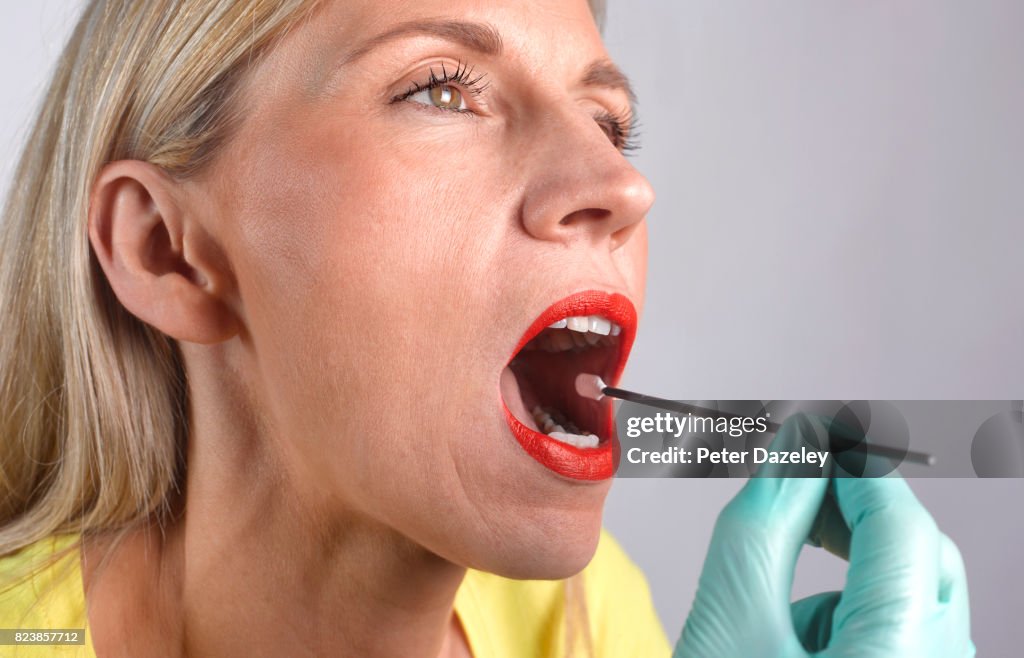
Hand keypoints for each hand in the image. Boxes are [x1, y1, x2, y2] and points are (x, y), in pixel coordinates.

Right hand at [673, 414, 974, 657]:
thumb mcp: (729, 621)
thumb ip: (763, 523)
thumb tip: (794, 447)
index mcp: (900, 655)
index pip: (899, 525)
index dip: (853, 466)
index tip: (813, 435)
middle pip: (923, 557)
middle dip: (856, 513)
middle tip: (794, 490)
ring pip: (915, 595)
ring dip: (852, 566)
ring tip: (778, 584)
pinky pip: (905, 633)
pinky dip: (853, 611)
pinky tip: (795, 635)